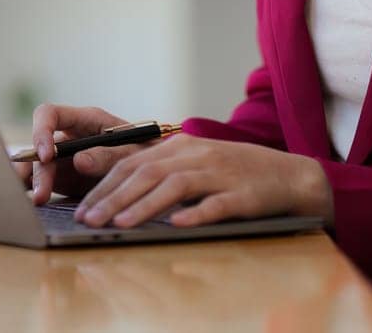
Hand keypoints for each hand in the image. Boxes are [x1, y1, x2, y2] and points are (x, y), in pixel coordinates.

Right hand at [13, 103, 150, 204]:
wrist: (154, 173)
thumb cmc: (146, 153)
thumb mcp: (134, 151)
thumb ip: (109, 155)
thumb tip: (79, 160)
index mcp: (84, 119)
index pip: (49, 114)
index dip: (41, 131)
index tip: (46, 155)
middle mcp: (67, 137)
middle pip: (38, 146)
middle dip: (38, 170)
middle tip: (42, 195)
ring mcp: (61, 159)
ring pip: (34, 167)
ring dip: (31, 183)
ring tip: (37, 203)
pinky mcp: (60, 180)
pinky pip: (39, 184)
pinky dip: (33, 194)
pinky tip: (32, 207)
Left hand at [71, 133, 332, 228]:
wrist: (289, 175)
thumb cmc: (235, 172)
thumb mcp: (195, 163)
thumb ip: (161, 171)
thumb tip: (118, 190)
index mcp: (181, 147)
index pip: (133, 163)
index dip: (104, 184)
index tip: (81, 207)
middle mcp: (197, 155)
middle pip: (147, 173)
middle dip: (114, 197)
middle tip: (89, 220)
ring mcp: (220, 173)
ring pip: (175, 186)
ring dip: (143, 206)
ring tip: (119, 224)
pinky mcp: (243, 195)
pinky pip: (216, 204)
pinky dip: (195, 213)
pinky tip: (176, 225)